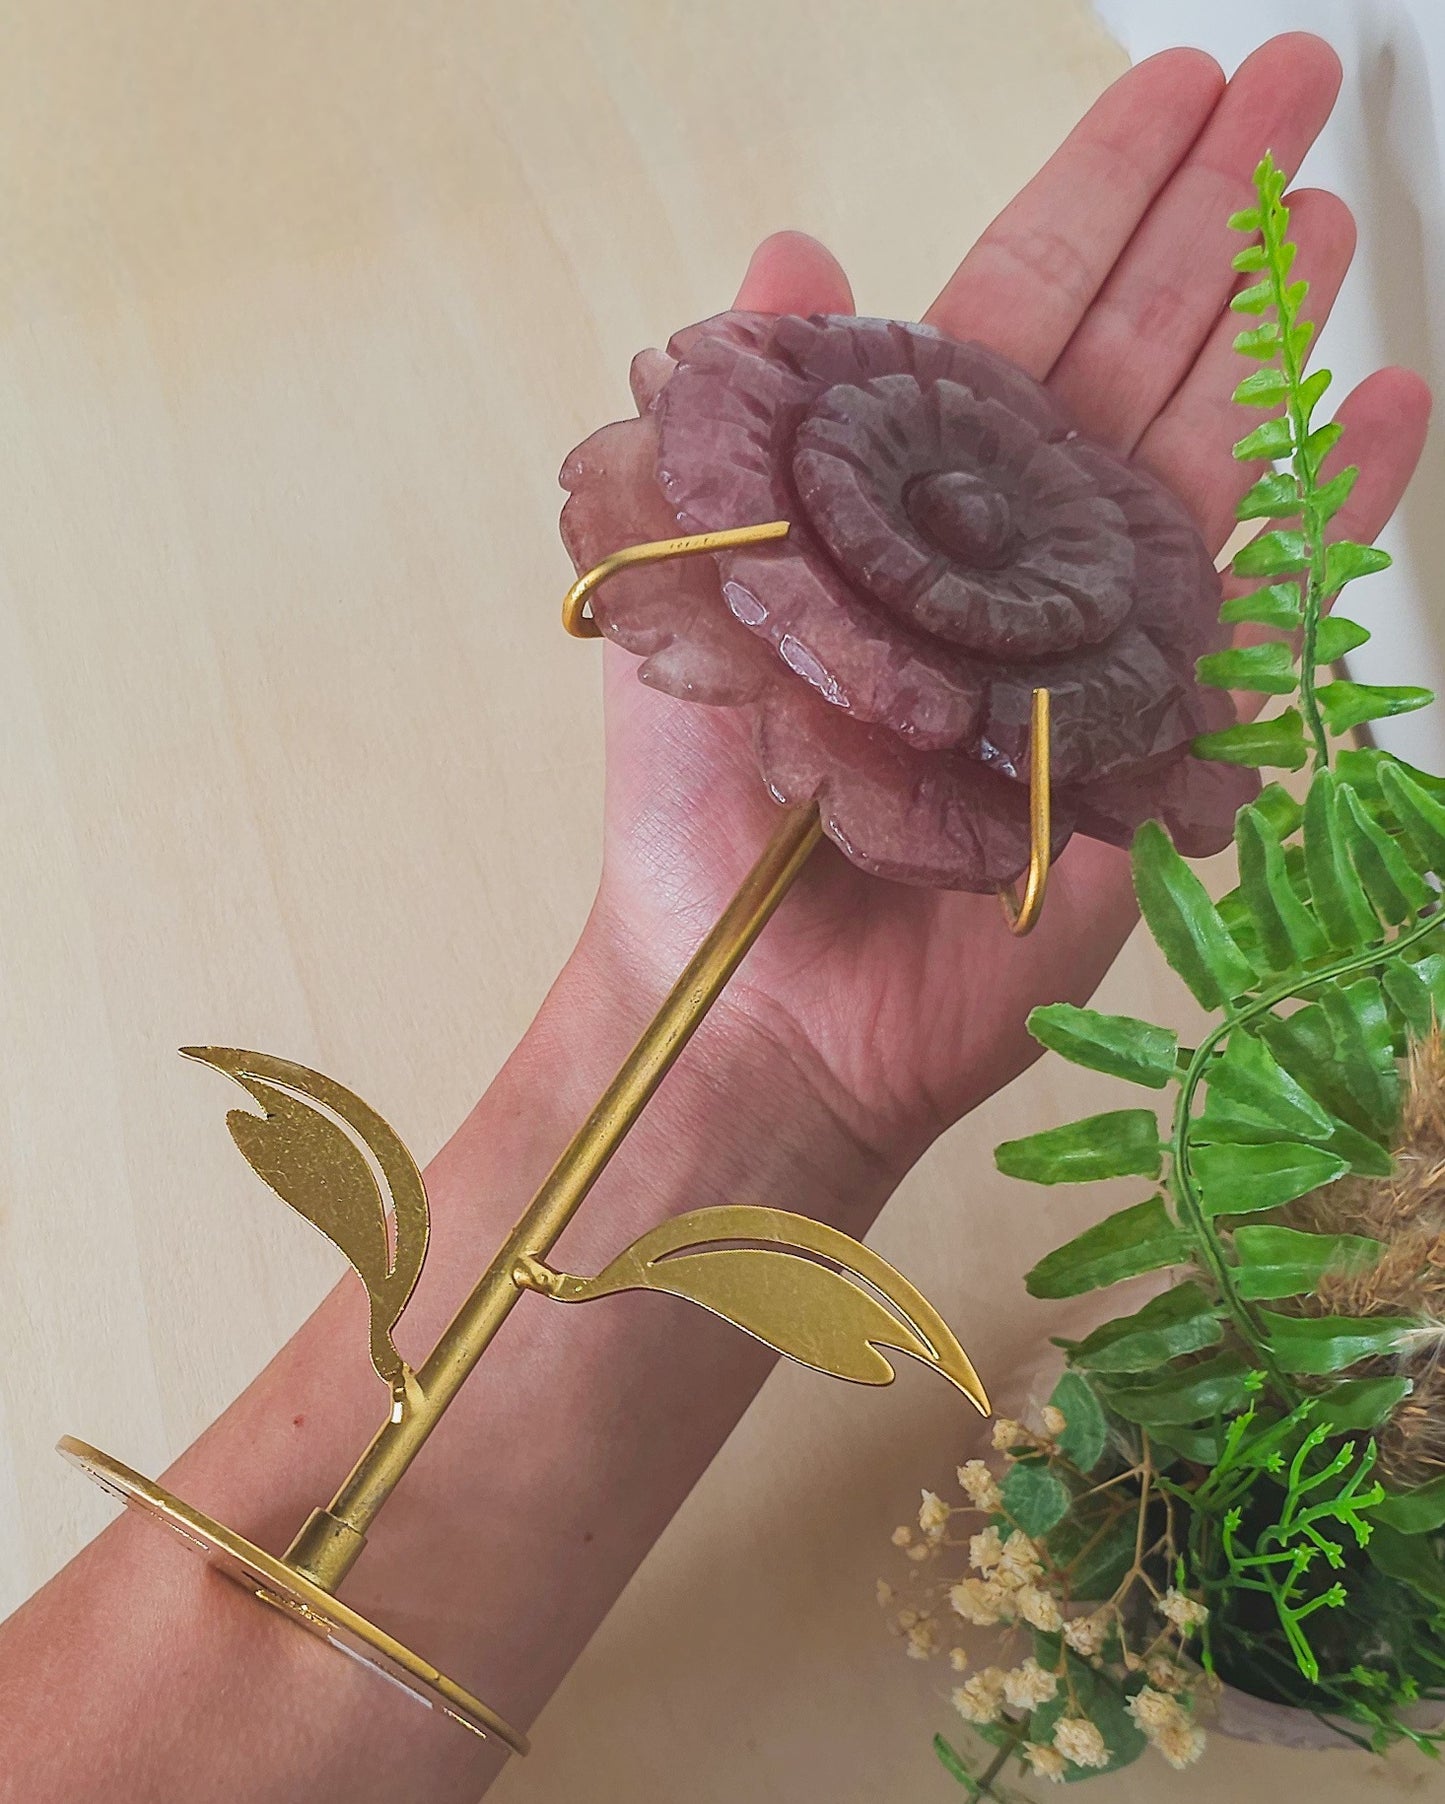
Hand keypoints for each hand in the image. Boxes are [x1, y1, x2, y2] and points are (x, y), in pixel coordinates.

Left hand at [590, 33, 1429, 1174]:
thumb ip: (751, 430)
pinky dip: (1325, 510)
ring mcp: (1095, 640)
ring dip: (1272, 330)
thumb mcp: (692, 591)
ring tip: (1333, 209)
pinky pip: (1255, 609)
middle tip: (1295, 86)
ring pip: (1203, 454)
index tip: (1172, 91)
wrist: (758, 993)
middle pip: (1132, 355)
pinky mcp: (1155, 742)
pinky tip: (1386, 406)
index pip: (1015, 317)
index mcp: (903, 506)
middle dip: (1212, 219)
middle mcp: (1012, 556)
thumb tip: (792, 246)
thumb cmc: (708, 808)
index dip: (1096, 202)